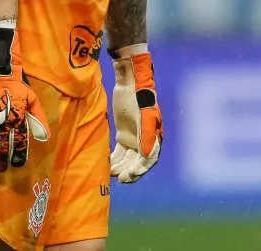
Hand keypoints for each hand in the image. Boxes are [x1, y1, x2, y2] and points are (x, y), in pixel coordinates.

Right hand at [0, 20, 50, 170]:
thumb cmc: (18, 85)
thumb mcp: (32, 99)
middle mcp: (1, 120)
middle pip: (0, 145)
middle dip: (0, 160)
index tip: (17, 165)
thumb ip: (38, 119)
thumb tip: (44, 138)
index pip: (18, 142)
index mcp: (17, 117)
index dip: (18, 156)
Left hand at [110, 45, 162, 182]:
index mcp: (153, 137)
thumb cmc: (138, 99)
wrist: (130, 83)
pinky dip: (115, 159)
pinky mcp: (123, 134)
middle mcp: (144, 140)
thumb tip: (147, 157)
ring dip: (121, 167)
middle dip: (129, 171)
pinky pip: (120, 152)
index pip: (148, 159)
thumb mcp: (144, 117)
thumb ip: (146, 136)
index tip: (128, 175)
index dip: (140, 170)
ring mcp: (133, 138)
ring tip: (111, 172)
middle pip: (138, 162)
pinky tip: (108, 165)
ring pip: (128, 159)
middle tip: (119, 177)